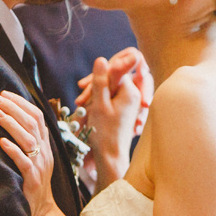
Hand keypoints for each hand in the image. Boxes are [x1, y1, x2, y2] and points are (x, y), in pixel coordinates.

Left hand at [0, 91, 57, 215]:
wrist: (42, 210)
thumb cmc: (31, 182)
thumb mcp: (33, 157)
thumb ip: (26, 140)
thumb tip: (9, 118)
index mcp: (44, 144)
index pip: (37, 116)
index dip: (21, 102)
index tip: (4, 93)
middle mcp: (44, 152)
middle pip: (32, 122)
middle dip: (13, 107)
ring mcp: (40, 165)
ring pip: (28, 139)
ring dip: (11, 124)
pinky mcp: (33, 179)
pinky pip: (24, 162)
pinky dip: (13, 150)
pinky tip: (1, 142)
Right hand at [75, 51, 150, 181]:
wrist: (110, 157)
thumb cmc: (104, 133)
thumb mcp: (98, 104)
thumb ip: (101, 81)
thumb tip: (102, 58)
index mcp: (131, 91)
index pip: (114, 69)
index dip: (97, 76)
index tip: (84, 88)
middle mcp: (134, 94)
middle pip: (112, 78)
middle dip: (95, 86)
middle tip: (81, 100)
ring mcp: (130, 102)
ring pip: (109, 88)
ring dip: (94, 95)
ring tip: (82, 107)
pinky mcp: (125, 108)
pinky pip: (110, 97)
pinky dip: (98, 101)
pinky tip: (88, 110)